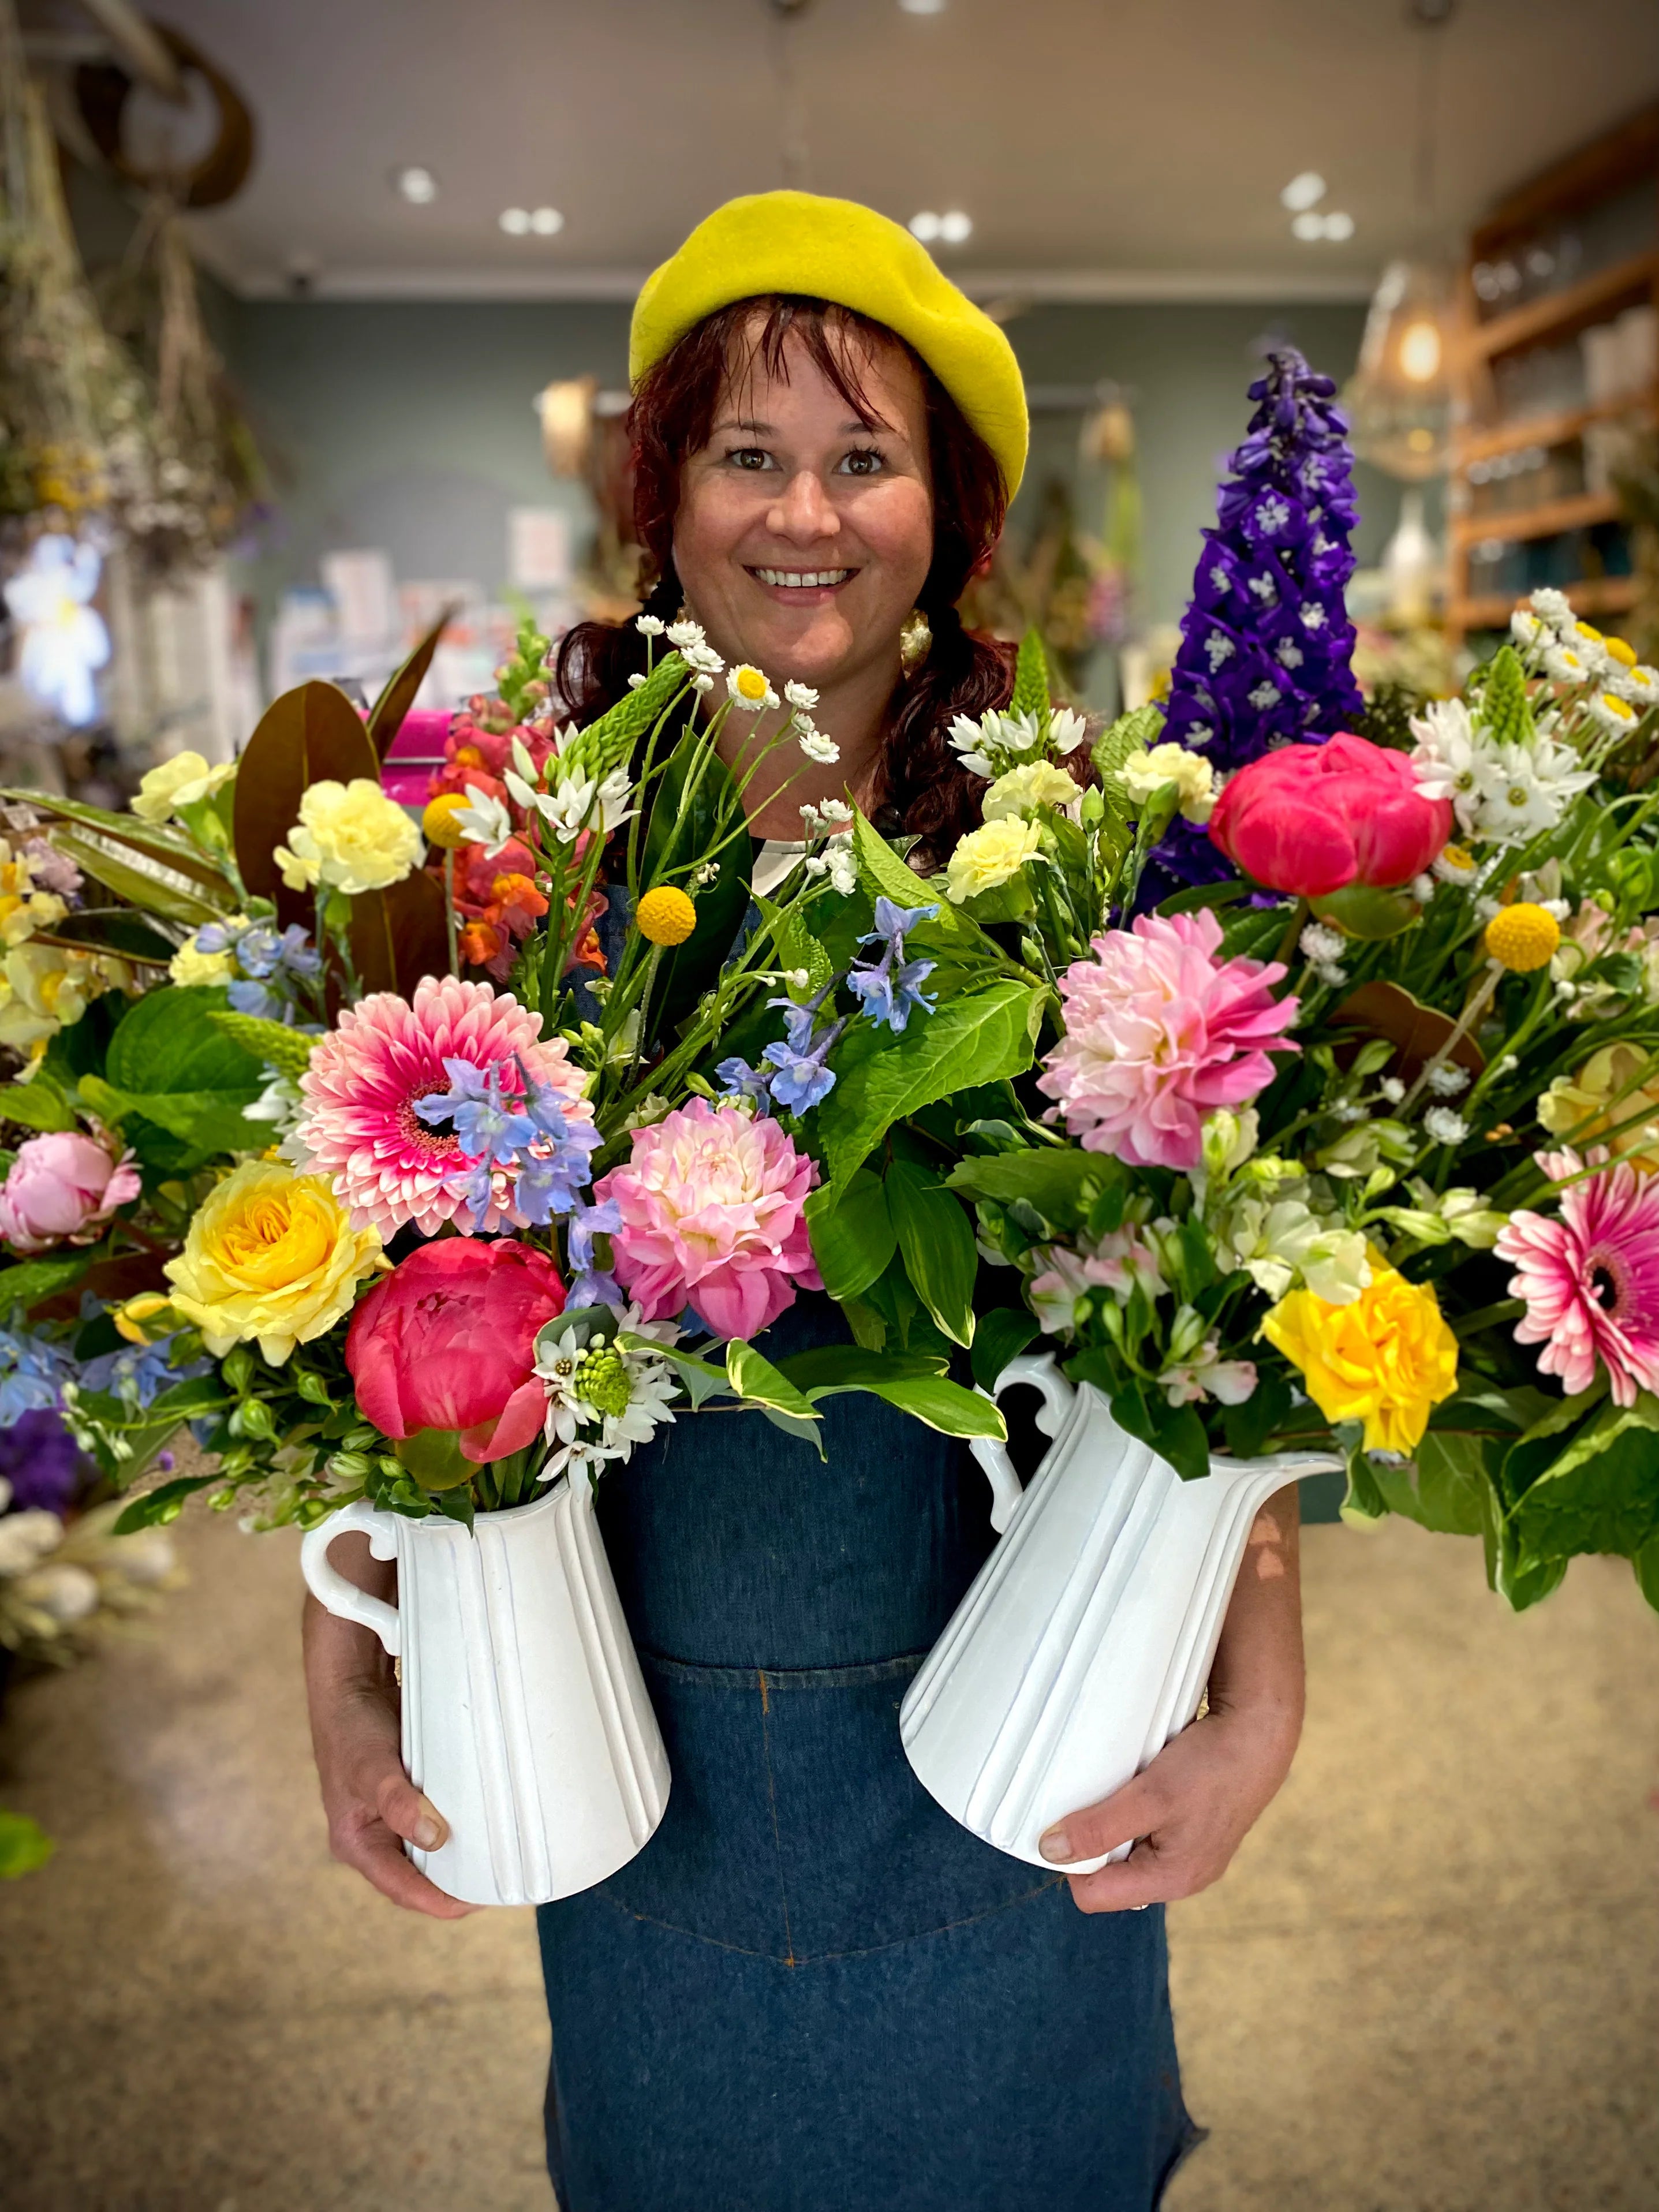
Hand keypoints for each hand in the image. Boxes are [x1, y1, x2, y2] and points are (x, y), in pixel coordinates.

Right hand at [302, 1543, 475, 1919]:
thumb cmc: (351, 1726)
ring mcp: (392, 1816)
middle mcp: (375, 1836)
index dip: (441, 1900)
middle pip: (420, 1875)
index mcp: (358, 1843)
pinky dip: (461, 1821)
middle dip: (457, 1881)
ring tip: (502, 1856)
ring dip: (461, 1852)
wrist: (350, 1682)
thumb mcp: (370, 1765)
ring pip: (431, 1849)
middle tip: (502, 1880)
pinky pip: (438, 1817)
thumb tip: (434, 1837)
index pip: (403, 1888)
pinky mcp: (409, 1793)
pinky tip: (488, 1818)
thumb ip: (398, 1801)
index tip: (481, 1902)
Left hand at [1038, 1486, 1305, 1914]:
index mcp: (1171, 1880)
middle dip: (1092, 1837)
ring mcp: (1186, 1849)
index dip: (1071, 1861)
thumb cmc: (1213, 1766)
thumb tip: (1051, 1851)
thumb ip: (1101, 1827)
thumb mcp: (1151, 1797)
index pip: (1093, 1894)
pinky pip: (1144, 1824)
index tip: (1063, 1820)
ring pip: (1124, 1845)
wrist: (1263, 1731)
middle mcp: (1179, 1874)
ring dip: (1112, 1816)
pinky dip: (1132, 1802)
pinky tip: (1135, 1776)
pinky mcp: (1190, 1824)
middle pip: (1107, 1871)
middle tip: (1091, 1795)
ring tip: (1117, 1783)